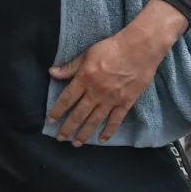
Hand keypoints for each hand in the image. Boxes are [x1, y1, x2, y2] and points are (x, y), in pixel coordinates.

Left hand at [48, 3, 184, 146]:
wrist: (140, 48)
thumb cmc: (112, 48)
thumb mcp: (88, 53)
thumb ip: (71, 67)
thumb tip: (52, 73)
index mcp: (84, 79)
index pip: (67, 99)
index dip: (57, 111)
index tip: (50, 120)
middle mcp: (95, 93)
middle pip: (78, 114)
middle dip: (68, 128)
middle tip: (60, 138)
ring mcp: (111, 100)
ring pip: (94, 121)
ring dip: (84, 133)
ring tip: (76, 143)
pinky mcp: (125, 103)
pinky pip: (115, 121)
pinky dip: (108, 132)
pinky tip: (101, 140)